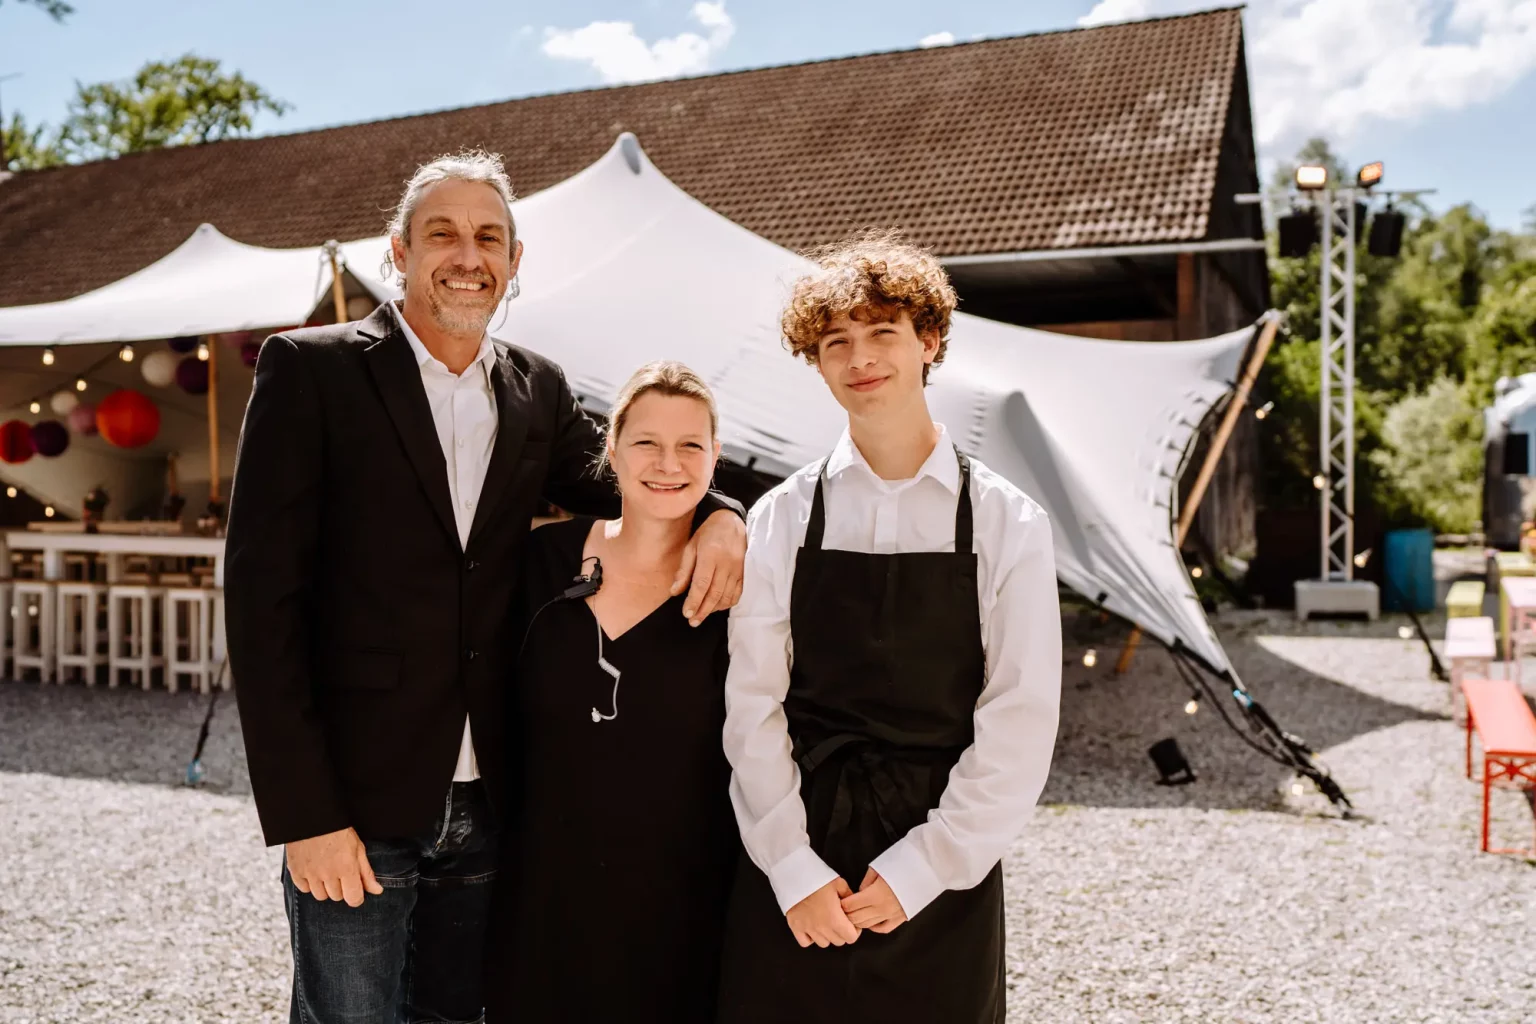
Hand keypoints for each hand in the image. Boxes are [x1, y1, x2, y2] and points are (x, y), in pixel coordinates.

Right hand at [285, 827, 382, 907]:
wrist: (312, 816)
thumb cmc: (338, 830)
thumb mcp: (358, 848)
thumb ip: (366, 872)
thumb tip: (377, 890)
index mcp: (347, 868)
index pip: (353, 899)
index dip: (356, 896)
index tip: (355, 890)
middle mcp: (328, 874)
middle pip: (337, 897)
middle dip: (341, 887)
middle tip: (339, 871)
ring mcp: (310, 874)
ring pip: (320, 896)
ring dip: (325, 887)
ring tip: (326, 870)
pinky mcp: (295, 871)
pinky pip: (304, 889)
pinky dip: (309, 883)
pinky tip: (313, 869)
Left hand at [672, 509, 746, 624]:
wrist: (731, 521)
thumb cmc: (708, 533)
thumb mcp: (691, 546)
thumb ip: (684, 570)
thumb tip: (675, 592)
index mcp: (710, 554)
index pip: (702, 584)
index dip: (694, 601)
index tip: (686, 613)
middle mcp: (726, 563)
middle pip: (715, 593)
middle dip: (703, 610)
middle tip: (693, 621)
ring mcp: (738, 568)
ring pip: (727, 596)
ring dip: (714, 609)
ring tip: (702, 615)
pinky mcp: (745, 572)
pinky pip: (738, 593)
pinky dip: (727, 603)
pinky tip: (717, 607)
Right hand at [785, 877, 860, 948]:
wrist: (795, 875)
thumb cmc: (818, 878)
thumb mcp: (839, 884)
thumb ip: (850, 898)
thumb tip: (854, 907)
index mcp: (835, 919)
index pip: (851, 938)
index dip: (854, 931)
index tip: (851, 923)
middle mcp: (822, 928)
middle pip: (838, 941)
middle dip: (841, 932)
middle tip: (839, 920)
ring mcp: (807, 929)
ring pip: (823, 943)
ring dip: (827, 935)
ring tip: (825, 922)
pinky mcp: (795, 927)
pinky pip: (805, 942)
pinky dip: (810, 938)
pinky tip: (812, 927)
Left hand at [840, 868, 907, 933]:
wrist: (925, 869)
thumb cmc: (901, 864)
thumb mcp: (878, 868)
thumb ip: (865, 882)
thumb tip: (860, 892)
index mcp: (875, 895)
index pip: (850, 906)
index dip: (842, 904)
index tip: (838, 900)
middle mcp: (882, 909)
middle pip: (856, 918)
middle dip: (846, 915)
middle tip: (842, 909)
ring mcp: (892, 916)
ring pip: (867, 926)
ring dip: (858, 922)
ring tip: (854, 915)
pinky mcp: (901, 919)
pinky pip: (883, 929)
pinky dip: (873, 927)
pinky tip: (870, 922)